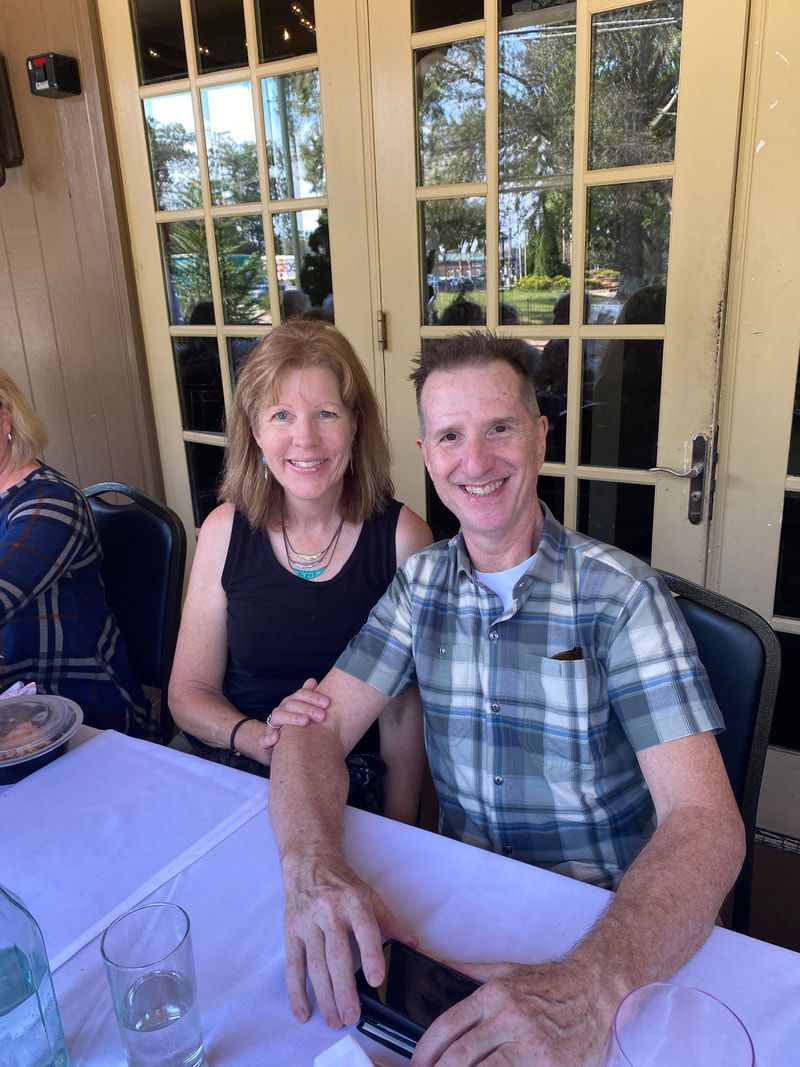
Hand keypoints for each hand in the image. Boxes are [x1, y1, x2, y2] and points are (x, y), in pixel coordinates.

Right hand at [260, 678, 329, 750]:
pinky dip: (268, 739)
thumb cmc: (293, 726)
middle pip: (291, 704)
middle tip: (322, 715)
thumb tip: (312, 680)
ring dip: (292, 718)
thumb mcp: (299, 711)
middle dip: (307, 708)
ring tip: (306, 721)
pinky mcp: (265, 743)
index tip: (327, 703)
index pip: (300, 695)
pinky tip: (277, 737)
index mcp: (289, 704)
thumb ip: (307, 696)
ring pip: (277, 717)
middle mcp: (279, 711)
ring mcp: (271, 726)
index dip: (313, 697)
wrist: (274, 745)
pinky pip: (263, 740)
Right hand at [282, 850, 417, 1028]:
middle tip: (351, 1015)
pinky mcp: (291, 932)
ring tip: (334, 1019)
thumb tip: (412, 944)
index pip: (364, 929)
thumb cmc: (342, 883)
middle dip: (344, 988)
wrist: (308, 863)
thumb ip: (390, 922)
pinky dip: (296, 991)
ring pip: (315, 963)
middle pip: (337, 954)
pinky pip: (293, 965)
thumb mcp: (370, 896)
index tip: (376, 979)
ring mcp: (308, 922)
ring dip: (324, 995)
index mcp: (354, 902)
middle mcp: (329, 912)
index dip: (371, 954)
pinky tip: (303, 1012)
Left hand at [411, 958, 616, 1065]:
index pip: (449, 1024)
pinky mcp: (548, 1064)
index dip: (427, 1047)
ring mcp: (530, 1044)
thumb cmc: (553, 982)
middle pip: (460, 1055)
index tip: (416, 1061)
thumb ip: (474, 972)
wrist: (597, 989)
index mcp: (495, 995)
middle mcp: (509, 1018)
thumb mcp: (511, 970)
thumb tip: (441, 968)